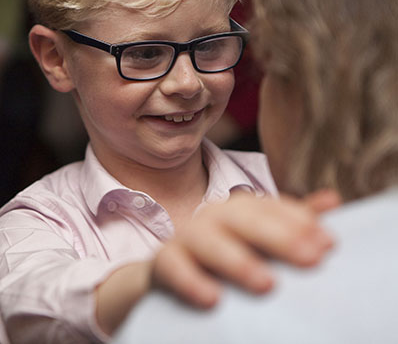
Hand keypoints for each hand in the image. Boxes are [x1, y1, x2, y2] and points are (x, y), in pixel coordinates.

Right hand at [151, 191, 338, 308]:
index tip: (327, 243)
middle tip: (311, 259)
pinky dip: (191, 281)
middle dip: (279, 238)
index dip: (298, 222)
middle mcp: (214, 216)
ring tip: (266, 285)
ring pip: (210, 242)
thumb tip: (332, 199)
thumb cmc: (226, 251)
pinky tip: (213, 299)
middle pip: (245, 219)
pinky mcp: (165, 260)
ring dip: (237, 261)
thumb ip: (292, 221)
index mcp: (240, 208)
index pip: (271, 207)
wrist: (172, 268)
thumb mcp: (258, 236)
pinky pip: (174, 267)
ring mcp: (188, 236)